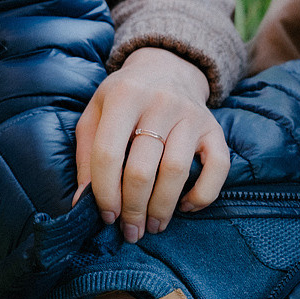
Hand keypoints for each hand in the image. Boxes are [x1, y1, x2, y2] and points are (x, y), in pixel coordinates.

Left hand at [75, 48, 227, 240]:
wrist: (167, 67)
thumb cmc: (123, 98)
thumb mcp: (95, 114)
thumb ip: (86, 156)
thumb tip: (81, 202)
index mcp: (124, 96)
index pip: (108, 154)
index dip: (104, 192)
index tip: (106, 216)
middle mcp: (160, 102)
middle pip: (143, 169)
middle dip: (133, 209)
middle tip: (130, 230)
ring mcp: (191, 115)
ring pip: (177, 171)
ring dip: (162, 207)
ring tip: (152, 226)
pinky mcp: (215, 128)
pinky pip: (218, 167)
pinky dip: (203, 194)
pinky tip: (186, 206)